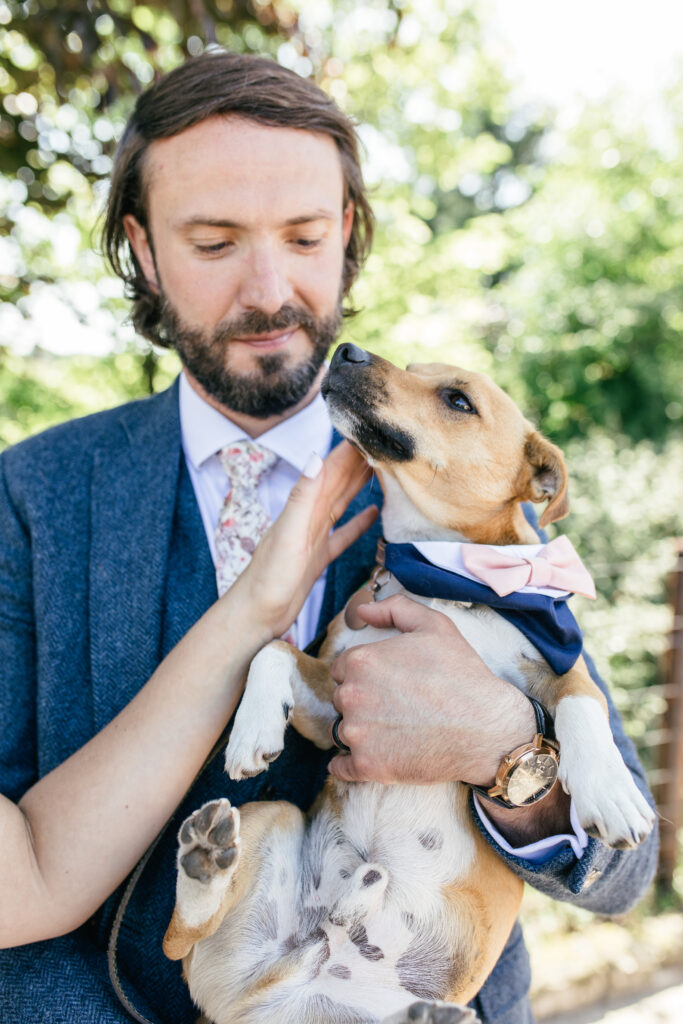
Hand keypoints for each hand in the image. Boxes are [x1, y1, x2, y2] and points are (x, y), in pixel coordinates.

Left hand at [233, 442, 377, 640]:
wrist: (255, 615)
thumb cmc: (267, 578)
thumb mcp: (288, 533)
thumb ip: (302, 496)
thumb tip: (314, 457)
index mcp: (303, 506)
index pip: (331, 468)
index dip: (350, 448)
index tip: (370, 428)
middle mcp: (308, 516)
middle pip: (339, 480)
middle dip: (360, 460)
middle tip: (386, 443)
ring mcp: (314, 536)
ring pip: (342, 502)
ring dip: (360, 484)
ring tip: (384, 469)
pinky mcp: (319, 556)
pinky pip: (344, 534)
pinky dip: (359, 523)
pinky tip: (374, 513)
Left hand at [328, 594, 536, 785]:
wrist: (487, 728)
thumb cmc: (462, 675)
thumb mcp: (435, 626)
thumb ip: (394, 608)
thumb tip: (363, 609)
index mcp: (361, 660)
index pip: (343, 669)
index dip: (367, 675)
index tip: (391, 684)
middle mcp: (351, 695)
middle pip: (342, 699)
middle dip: (364, 702)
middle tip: (399, 706)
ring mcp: (357, 733)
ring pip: (344, 731)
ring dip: (362, 732)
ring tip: (396, 730)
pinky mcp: (366, 766)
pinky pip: (341, 767)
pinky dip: (350, 764)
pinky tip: (375, 756)